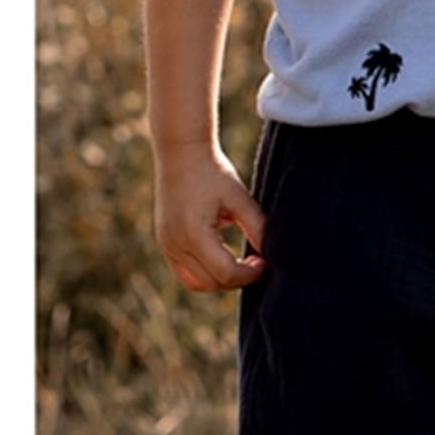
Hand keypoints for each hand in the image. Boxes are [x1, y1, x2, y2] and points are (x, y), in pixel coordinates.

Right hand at [153, 143, 268, 292]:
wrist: (181, 152)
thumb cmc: (213, 171)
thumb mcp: (239, 197)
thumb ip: (256, 226)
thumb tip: (270, 252)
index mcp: (194, 234)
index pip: (225, 273)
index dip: (249, 274)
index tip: (264, 261)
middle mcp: (175, 244)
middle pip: (210, 283)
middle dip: (237, 278)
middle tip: (257, 262)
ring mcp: (166, 245)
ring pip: (195, 282)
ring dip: (220, 279)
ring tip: (241, 262)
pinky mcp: (165, 242)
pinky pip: (184, 272)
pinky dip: (205, 272)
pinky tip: (224, 254)